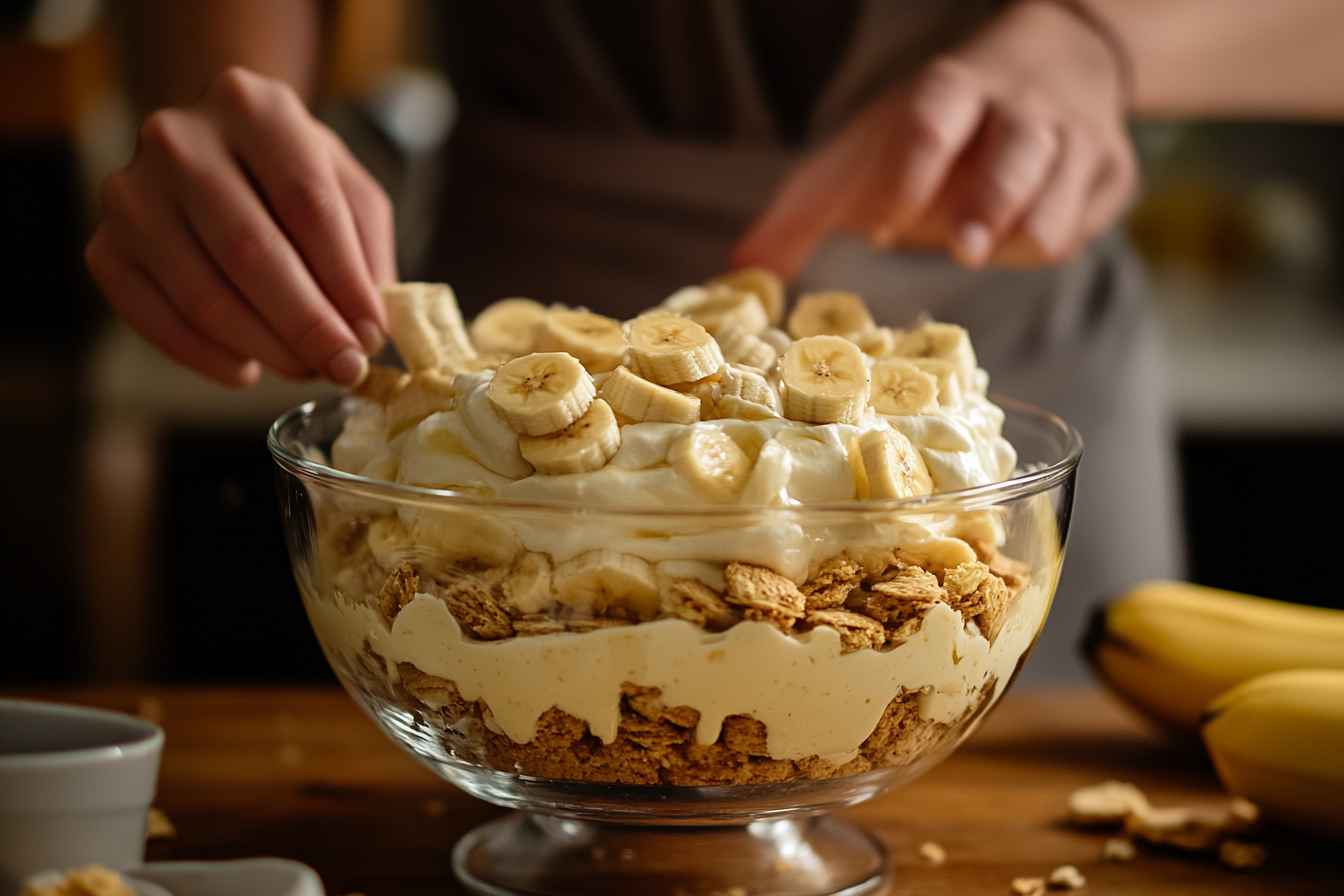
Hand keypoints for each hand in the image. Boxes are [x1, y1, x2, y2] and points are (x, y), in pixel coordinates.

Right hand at [85, 67, 395, 386]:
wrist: (211, 154)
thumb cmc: (292, 178)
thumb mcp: (347, 192)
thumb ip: (367, 254)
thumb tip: (368, 334)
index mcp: (252, 107)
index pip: (307, 203)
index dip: (345, 280)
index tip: (373, 337)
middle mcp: (179, 140)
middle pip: (250, 249)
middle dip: (306, 323)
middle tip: (345, 369)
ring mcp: (130, 192)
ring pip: (202, 292)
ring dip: (264, 346)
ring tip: (306, 369)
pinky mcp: (104, 247)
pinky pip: (153, 318)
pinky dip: (205, 356)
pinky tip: (247, 371)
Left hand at [735, 0, 1136, 276]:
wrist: (1056, 63)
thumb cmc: (935, 128)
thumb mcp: (866, 150)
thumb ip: (805, 212)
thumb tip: (741, 272)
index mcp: (953, 88)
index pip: (934, 120)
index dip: (910, 171)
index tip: (880, 223)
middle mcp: (1022, 107)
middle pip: (1017, 151)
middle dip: (990, 202)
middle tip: (961, 249)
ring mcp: (1078, 137)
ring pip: (1062, 195)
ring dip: (1022, 232)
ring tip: (980, 247)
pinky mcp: (1114, 174)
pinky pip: (1085, 223)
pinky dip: (1048, 242)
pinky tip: (1016, 236)